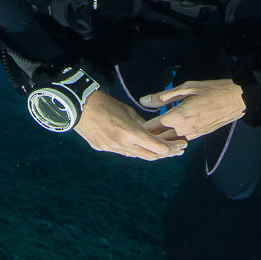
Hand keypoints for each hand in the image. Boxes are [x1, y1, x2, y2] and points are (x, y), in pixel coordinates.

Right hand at [73, 89, 187, 160]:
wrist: (80, 107)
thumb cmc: (106, 104)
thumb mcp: (128, 110)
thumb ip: (141, 123)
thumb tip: (150, 131)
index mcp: (131, 133)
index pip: (157, 147)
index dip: (171, 149)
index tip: (181, 146)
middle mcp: (123, 145)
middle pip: (149, 156)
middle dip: (165, 154)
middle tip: (176, 150)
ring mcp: (112, 149)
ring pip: (136, 155)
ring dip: (149, 153)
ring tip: (161, 149)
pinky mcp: (103, 149)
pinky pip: (122, 152)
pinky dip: (133, 149)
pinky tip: (138, 145)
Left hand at [138, 78, 245, 140]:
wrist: (235, 100)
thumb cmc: (211, 89)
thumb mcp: (186, 87)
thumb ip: (163, 96)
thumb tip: (143, 101)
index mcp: (178, 117)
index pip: (153, 128)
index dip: (140, 128)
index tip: (131, 126)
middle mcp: (184, 130)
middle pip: (159, 140)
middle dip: (147, 138)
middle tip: (135, 134)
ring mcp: (192, 136)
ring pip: (169, 143)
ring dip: (159, 141)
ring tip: (147, 137)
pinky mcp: (198, 137)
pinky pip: (180, 141)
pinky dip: (170, 140)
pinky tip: (165, 135)